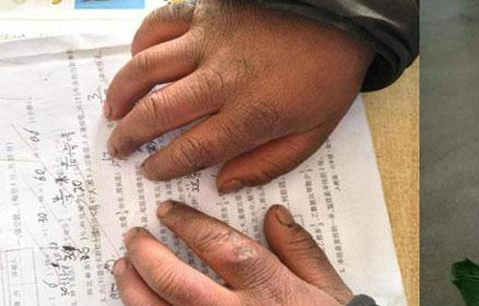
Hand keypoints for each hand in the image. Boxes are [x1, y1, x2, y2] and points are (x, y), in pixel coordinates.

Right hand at [104, 0, 373, 191]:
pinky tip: (137, 59)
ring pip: (146, 68)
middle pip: (158, 112)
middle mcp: (220, 78)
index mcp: (250, 114)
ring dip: (122, 93)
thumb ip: (268, 163)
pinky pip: (158, 24)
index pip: (191, 149)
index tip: (150, 171)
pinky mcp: (206, 9)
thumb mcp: (314, 133)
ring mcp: (209, 39)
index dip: (165, 165)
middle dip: (130, 136)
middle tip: (119, 148)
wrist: (341, 13)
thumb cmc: (328, 76)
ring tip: (112, 112)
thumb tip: (222, 183)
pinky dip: (140, 42)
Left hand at [113, 201, 353, 304]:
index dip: (188, 225)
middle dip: (148, 255)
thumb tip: (274, 214)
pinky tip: (137, 303)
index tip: (167, 211)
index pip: (219, 247)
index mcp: (268, 288)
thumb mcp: (327, 287)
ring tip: (122, 267)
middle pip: (176, 282)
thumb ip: (299, 249)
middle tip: (133, 236)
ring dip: (134, 289)